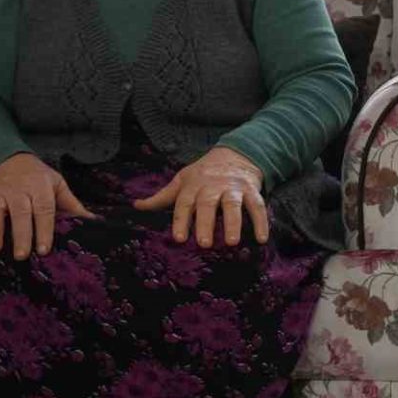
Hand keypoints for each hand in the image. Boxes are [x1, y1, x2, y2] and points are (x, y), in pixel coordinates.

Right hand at [0, 153, 94, 258]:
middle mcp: (18, 189)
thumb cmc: (38, 177)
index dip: (44, 229)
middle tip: (22, 255)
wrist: (9, 158)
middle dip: (21, 233)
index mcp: (40, 187)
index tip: (44, 249)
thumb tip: (92, 222)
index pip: (44, 209)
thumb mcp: (57, 184)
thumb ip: (71, 204)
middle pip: (20, 212)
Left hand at [133, 147, 268, 246]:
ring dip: (233, 223)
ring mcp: (234, 188)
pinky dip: (261, 222)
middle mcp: (213, 186)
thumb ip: (162, 196)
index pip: (185, 203)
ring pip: (233, 205)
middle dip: (207, 223)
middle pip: (208, 204)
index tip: (180, 238)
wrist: (236, 154)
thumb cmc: (204, 174)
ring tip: (232, 242)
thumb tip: (136, 206)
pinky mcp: (252, 191)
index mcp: (194, 185)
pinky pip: (258, 206)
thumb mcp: (182, 181)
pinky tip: (261, 238)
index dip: (182, 220)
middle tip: (205, 244)